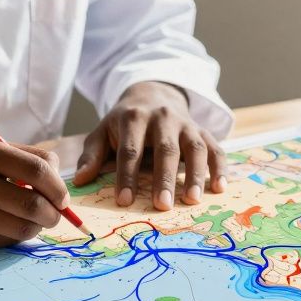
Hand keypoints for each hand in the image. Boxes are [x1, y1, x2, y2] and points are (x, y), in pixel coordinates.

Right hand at [0, 139, 69, 250]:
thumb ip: (23, 157)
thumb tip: (60, 181)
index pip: (37, 171)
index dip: (58, 187)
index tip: (62, 196)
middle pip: (34, 206)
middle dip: (54, 214)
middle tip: (55, 213)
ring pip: (22, 229)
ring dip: (36, 227)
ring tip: (32, 219)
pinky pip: (4, 241)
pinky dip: (14, 236)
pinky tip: (5, 225)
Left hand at [73, 81, 225, 210]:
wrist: (153, 95)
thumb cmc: (123, 123)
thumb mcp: (102, 132)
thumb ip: (91, 155)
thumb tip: (80, 181)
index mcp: (133, 119)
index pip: (130, 150)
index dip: (127, 176)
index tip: (125, 201)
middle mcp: (162, 118)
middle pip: (165, 149)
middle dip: (164, 178)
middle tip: (162, 206)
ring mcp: (186, 124)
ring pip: (194, 148)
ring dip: (195, 174)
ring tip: (193, 200)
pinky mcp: (203, 131)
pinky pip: (215, 148)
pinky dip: (220, 167)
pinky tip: (220, 187)